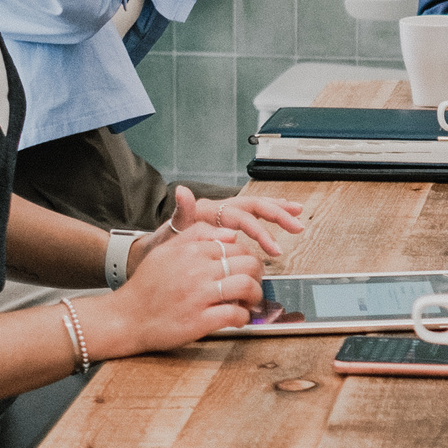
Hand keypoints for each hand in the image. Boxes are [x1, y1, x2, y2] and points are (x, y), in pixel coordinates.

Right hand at [82, 225, 265, 357]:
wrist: (125, 318)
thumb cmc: (146, 286)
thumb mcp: (166, 251)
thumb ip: (197, 235)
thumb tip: (232, 233)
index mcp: (192, 251)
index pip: (237, 246)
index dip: (247, 257)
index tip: (245, 268)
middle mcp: (198, 270)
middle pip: (249, 263)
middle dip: (258, 275)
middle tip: (253, 284)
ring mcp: (200, 296)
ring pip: (247, 287)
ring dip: (255, 296)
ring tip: (249, 302)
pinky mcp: (200, 321)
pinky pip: (235, 315)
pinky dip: (243, 318)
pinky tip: (238, 319)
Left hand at [133, 186, 303, 267]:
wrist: (150, 255)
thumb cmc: (160, 248)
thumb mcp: (170, 233)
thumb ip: (181, 212)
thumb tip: (182, 192)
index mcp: (209, 211)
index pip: (243, 216)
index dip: (261, 231)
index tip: (273, 249)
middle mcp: (219, 210)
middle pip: (255, 206)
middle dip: (278, 215)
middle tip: (296, 226)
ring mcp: (223, 217)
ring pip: (256, 208)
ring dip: (278, 211)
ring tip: (297, 216)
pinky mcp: (225, 226)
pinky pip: (251, 218)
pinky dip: (268, 218)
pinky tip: (281, 222)